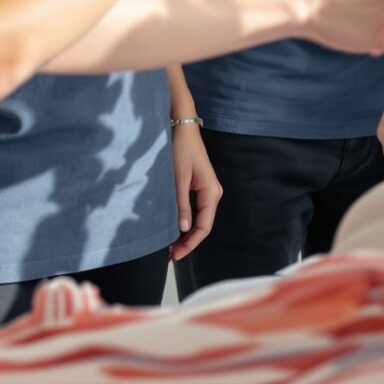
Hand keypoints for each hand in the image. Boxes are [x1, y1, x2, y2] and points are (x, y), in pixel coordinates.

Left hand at [167, 123, 220, 259]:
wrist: (182, 129)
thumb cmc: (180, 150)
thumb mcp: (178, 179)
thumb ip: (182, 205)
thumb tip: (184, 229)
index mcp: (211, 192)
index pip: (204, 226)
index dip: (191, 243)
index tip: (176, 255)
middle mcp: (213, 193)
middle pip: (203, 225)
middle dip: (187, 241)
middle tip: (170, 255)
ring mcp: (207, 191)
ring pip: (199, 219)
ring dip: (186, 233)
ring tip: (170, 246)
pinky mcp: (200, 187)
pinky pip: (196, 210)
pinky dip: (186, 221)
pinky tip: (175, 228)